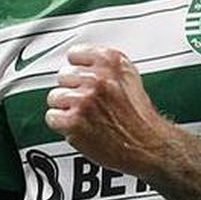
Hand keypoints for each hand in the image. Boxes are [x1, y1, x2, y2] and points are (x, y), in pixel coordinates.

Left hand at [44, 44, 170, 177]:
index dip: (77, 69)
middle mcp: (97, 78)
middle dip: (72, 89)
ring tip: (85, 116)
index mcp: (111, 62)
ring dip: (66, 108)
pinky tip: (79, 127)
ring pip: (55, 97)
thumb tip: (82, 64)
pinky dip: (62, 125)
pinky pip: (52, 117)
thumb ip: (105, 67)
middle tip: (87, 102)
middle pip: (63, 75)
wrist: (148, 145)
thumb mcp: (130, 77)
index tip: (81, 77)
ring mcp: (84, 99)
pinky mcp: (74, 121)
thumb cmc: (140, 118)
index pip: (74, 54)